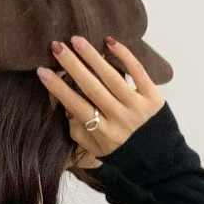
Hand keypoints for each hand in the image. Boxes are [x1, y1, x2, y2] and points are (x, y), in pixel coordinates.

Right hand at [37, 34, 165, 164]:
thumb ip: (79, 131)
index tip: (42, 71)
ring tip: (76, 40)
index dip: (58, 88)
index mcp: (104, 133)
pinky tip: (109, 42)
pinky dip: (124, 55)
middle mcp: (120, 118)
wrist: (161, 163)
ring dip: (92, 56)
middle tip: (56, 46)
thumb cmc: (123, 154)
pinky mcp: (153, 96)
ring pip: (111, 76)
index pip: (76, 106)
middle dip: (72, 65)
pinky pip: (137, 71)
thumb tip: (65, 106)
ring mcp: (137, 106)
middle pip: (91, 87)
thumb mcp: (97, 150)